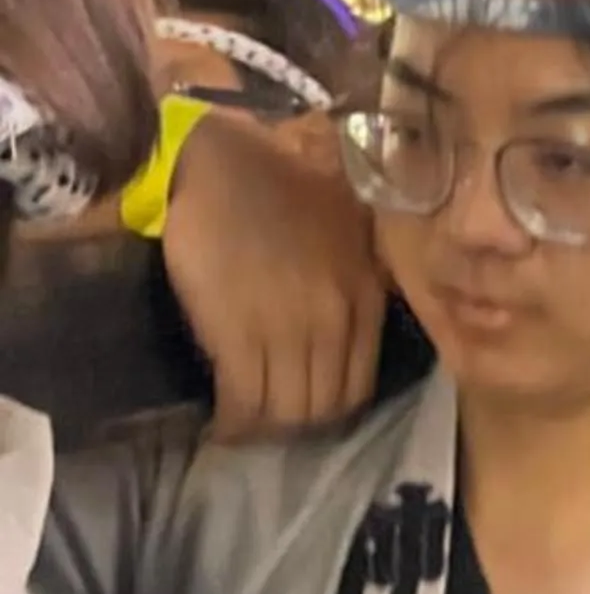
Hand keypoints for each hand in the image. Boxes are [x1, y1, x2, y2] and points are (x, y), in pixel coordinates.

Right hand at [164, 112, 386, 438]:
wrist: (220, 163)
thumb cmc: (278, 186)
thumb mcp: (346, 229)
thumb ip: (357, 277)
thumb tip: (346, 327)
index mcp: (366, 293)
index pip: (359, 384)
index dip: (331, 410)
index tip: (303, 410)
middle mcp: (337, 316)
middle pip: (326, 407)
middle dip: (298, 427)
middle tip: (268, 423)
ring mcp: (290, 328)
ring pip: (289, 413)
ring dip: (263, 430)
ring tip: (240, 426)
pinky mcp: (239, 333)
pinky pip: (246, 402)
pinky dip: (232, 423)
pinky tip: (218, 422)